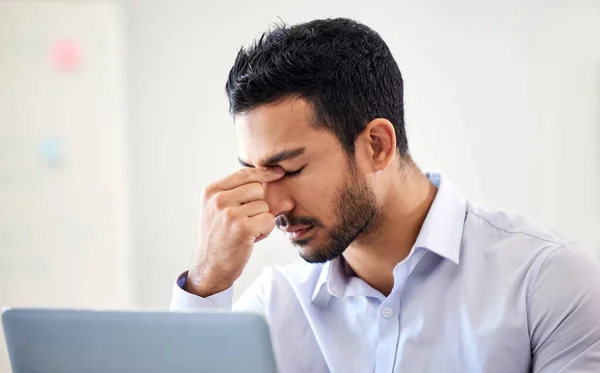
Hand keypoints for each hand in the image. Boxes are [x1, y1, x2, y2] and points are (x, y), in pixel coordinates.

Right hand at [185, 167, 284, 296]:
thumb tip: (282, 189)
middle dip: (259, 205)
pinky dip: (265, 231)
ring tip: (246, 232)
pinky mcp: (242, 228)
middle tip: (247, 221)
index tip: (279, 172)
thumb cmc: (220, 239)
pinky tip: (251, 239)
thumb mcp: (223, 212)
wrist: (210, 268)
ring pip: (264, 206)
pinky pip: (268, 220)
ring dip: (261, 220)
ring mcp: (229, 213)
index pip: (244, 173)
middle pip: (257, 188)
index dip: (264, 172)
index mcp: (211, 191)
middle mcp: (218, 199)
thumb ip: (245, 196)